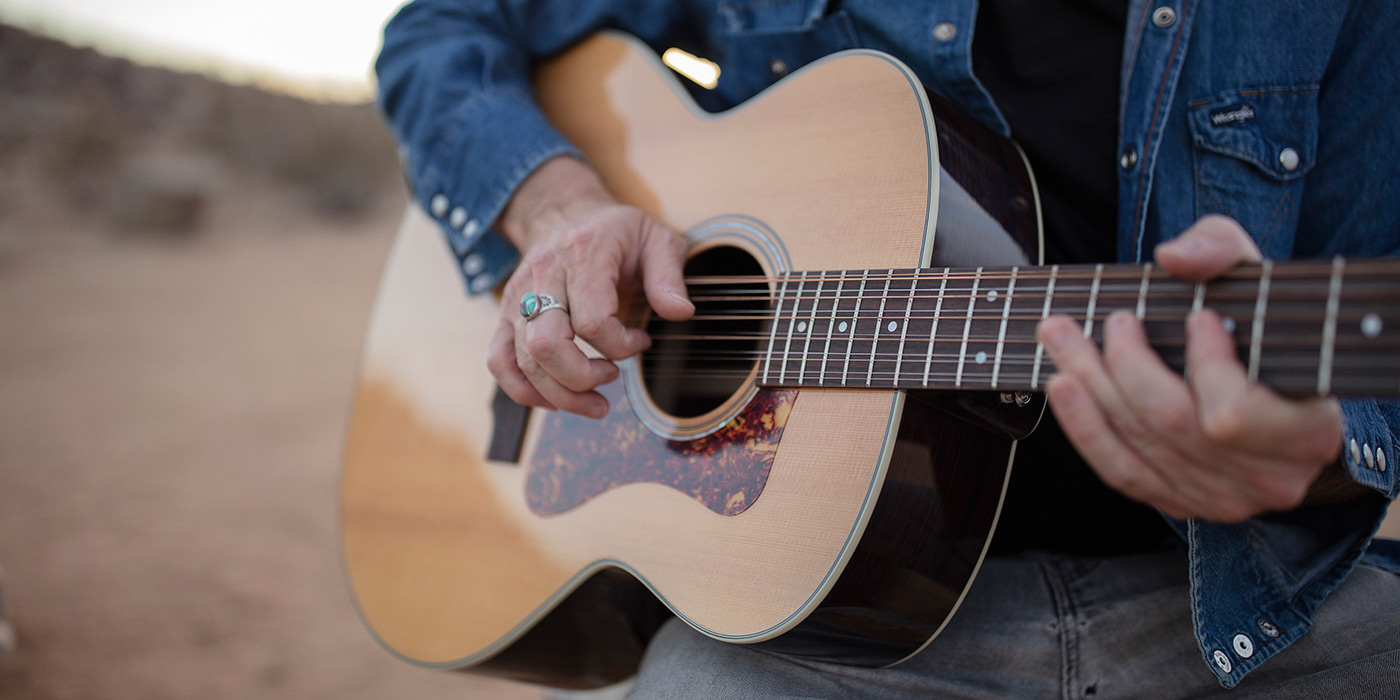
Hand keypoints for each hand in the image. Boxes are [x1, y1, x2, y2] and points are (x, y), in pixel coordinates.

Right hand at [488, 157, 693, 417]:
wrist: (564, 213)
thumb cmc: (615, 232)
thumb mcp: (655, 239)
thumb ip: (669, 276)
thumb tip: (680, 313)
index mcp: (583, 256)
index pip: (592, 320)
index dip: (620, 346)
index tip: (641, 341)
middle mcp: (543, 277)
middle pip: (547, 345)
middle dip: (583, 378)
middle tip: (612, 376)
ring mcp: (518, 297)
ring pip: (524, 360)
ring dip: (561, 394)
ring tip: (594, 401)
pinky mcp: (506, 315)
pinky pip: (500, 361)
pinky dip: (524, 390)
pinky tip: (555, 398)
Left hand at [1038, 215, 1345, 521]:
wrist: (1274, 395)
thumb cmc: (1265, 328)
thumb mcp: (1257, 277)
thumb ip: (1223, 252)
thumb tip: (1173, 257)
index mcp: (1308, 434)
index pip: (1234, 412)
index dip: (1206, 365)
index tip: (1198, 318)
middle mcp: (1268, 480)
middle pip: (1171, 423)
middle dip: (1123, 363)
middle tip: (1101, 318)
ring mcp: (1222, 499)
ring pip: (1140, 444)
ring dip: (1091, 384)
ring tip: (1060, 337)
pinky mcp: (1181, 503)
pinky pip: (1121, 472)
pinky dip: (1084, 427)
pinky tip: (1061, 386)